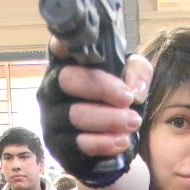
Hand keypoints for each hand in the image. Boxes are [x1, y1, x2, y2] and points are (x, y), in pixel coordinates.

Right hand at [37, 38, 150, 182]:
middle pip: (67, 79)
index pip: (58, 46)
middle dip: (101, 88)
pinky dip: (103, 142)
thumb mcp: (132, 81)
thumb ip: (137, 73)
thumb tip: (134, 89)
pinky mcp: (57, 146)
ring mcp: (51, 118)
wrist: (115, 143)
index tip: (76, 44)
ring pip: (75, 114)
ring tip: (132, 122)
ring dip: (109, 119)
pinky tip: (121, 141)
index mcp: (67, 65)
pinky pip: (78, 143)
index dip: (64, 42)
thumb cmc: (117, 103)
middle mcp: (52, 88)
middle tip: (127, 99)